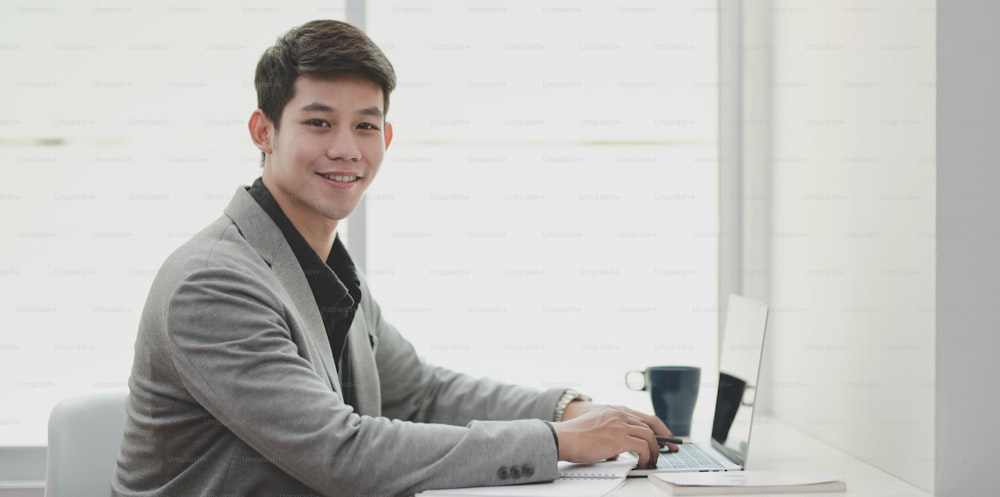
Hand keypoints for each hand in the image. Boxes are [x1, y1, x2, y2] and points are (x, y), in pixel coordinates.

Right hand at [553, 402, 676, 468]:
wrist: (564, 437)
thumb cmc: (575, 436)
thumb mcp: (596, 427)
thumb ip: (611, 433)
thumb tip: (618, 451)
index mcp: (615, 410)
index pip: (644, 416)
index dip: (659, 427)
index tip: (667, 437)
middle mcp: (620, 414)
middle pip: (650, 425)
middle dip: (661, 440)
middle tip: (666, 451)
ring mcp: (620, 425)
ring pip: (649, 436)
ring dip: (654, 450)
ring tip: (651, 460)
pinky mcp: (620, 438)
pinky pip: (643, 447)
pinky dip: (646, 456)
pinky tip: (642, 462)